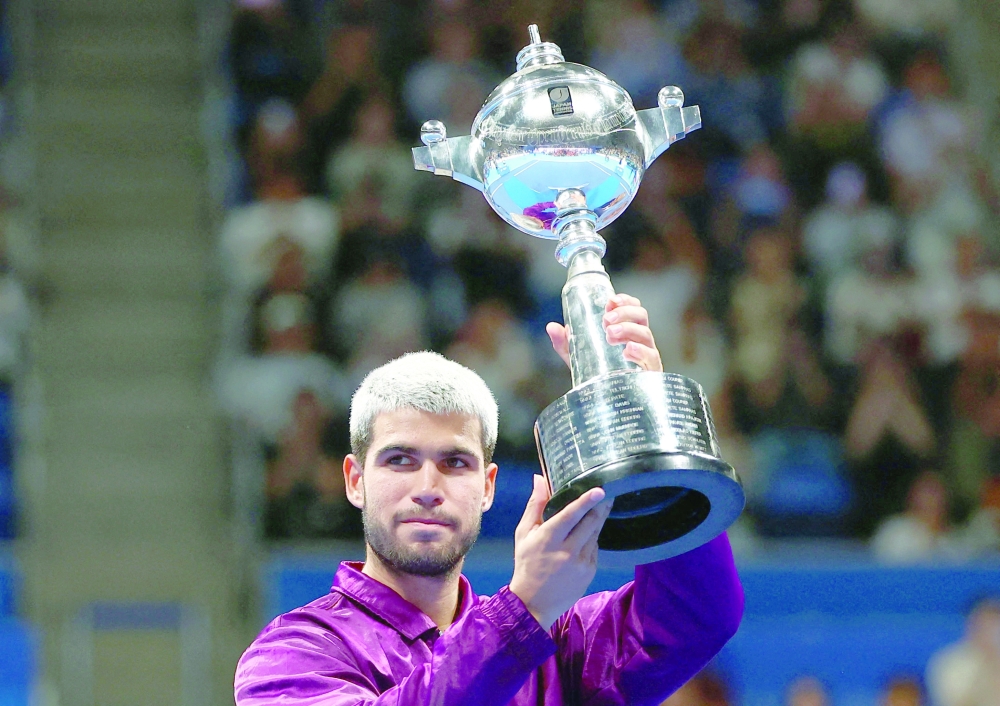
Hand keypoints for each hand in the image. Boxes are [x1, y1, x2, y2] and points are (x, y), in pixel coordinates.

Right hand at [508, 475, 612, 629]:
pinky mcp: (590, 571)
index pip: (571, 515)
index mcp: (549, 538)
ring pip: (595, 533)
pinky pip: (595, 548)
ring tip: (600, 507)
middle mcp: (567, 550)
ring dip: (598, 519)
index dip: (586, 501)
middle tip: (607, 492)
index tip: (600, 490)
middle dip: (601, 505)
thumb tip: (540, 479)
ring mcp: (581, 562)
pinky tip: (585, 537)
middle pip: (591, 522)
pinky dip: (591, 539)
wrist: (534, 604)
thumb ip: (534, 505)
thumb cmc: (526, 564)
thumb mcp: (524, 534)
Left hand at [546, 293, 662, 371]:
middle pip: (642, 317)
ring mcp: (647, 358)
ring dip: (628, 330)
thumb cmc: (599, 377)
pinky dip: (640, 352)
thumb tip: (551, 327)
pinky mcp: (651, 375)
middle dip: (625, 313)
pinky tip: (628, 351)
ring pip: (646, 335)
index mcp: (628, 333)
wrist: (609, 408)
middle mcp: (641, 342)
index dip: (625, 301)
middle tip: (606, 321)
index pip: (633, 309)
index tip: (610, 302)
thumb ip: (566, 344)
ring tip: (610, 335)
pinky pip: (651, 359)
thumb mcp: (580, 358)